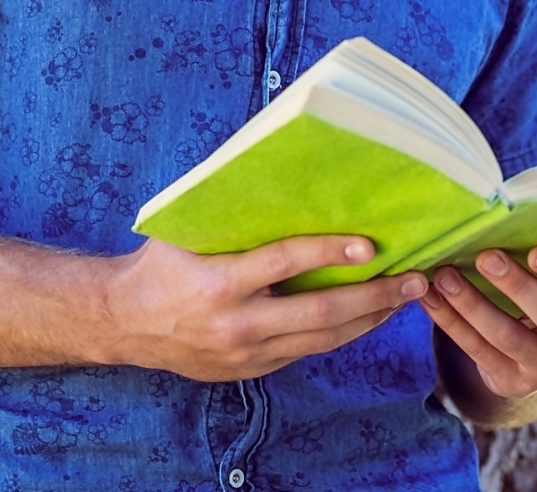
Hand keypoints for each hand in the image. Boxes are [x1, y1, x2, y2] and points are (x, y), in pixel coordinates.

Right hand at [100, 235, 426, 381]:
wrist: (122, 324)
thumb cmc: (160, 263)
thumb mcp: (188, 231)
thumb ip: (234, 212)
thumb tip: (281, 166)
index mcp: (218, 282)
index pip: (284, 263)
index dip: (328, 253)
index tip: (370, 245)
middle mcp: (236, 324)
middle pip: (319, 312)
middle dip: (374, 296)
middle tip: (414, 280)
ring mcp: (246, 354)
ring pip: (322, 339)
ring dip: (369, 318)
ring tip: (405, 297)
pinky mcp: (251, 370)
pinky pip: (308, 350)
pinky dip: (342, 332)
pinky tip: (368, 315)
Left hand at [420, 246, 536, 399]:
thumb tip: (504, 214)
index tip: (536, 251)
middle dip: (517, 287)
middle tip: (486, 257)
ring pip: (508, 337)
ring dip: (472, 304)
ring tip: (444, 276)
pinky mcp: (514, 382)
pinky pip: (478, 351)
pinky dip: (451, 322)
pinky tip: (431, 299)